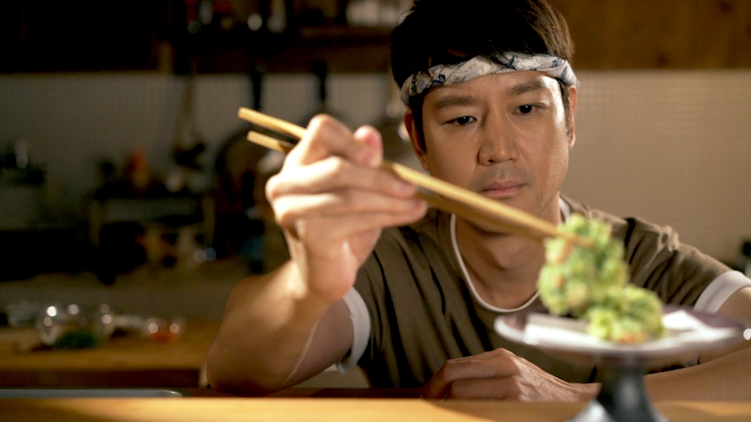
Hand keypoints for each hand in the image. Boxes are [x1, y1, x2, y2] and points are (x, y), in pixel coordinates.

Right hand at [266, 115, 426, 303]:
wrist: (322, 274)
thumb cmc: (340, 226)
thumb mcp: (357, 188)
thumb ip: (362, 162)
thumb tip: (369, 134)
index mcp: (298, 161)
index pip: (320, 131)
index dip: (350, 140)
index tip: (377, 157)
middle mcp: (286, 183)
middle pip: (337, 167)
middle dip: (380, 177)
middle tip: (411, 185)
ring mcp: (292, 210)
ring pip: (349, 196)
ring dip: (390, 200)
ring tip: (417, 203)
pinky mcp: (308, 235)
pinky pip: (354, 220)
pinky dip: (387, 216)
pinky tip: (408, 215)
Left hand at [421, 348, 598, 400]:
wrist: (576, 403)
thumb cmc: (541, 392)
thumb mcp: (512, 372)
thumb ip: (485, 374)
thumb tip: (449, 384)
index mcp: (500, 357)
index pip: (452, 367)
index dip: (434, 383)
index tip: (427, 396)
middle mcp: (505, 366)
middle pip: (452, 376)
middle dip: (434, 394)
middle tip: (428, 406)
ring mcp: (511, 386)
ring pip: (461, 395)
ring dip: (448, 406)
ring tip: (444, 413)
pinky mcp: (517, 404)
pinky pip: (479, 410)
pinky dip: (466, 413)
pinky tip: (464, 416)